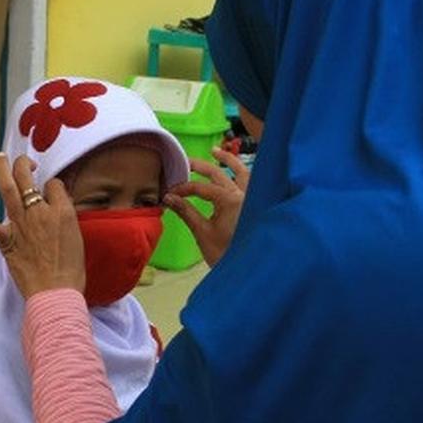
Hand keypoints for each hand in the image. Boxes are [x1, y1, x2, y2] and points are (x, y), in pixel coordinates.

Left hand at [0, 153, 85, 297]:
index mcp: (62, 212)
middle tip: (25, 162)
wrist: (56, 292)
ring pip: (9, 189)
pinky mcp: (6, 240)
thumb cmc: (71, 270)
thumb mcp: (78, 237)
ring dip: (3, 169)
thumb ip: (65, 217)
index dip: (52, 187)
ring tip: (1, 157)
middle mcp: (39, 212)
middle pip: (28, 178)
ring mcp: (20, 224)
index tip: (52, 195)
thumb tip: (56, 207)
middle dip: (25, 164)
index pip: (54, 185)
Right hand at [163, 149, 249, 266]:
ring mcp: (252, 199)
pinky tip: (235, 172)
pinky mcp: (254, 206)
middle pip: (218, 173)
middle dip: (200, 166)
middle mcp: (244, 194)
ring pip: (241, 172)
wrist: (247, 270)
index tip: (169, 193)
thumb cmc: (224, 254)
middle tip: (185, 162)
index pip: (201, 187)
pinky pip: (250, 183)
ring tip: (215, 151)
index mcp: (230, 200)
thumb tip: (168, 197)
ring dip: (228, 161)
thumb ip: (186, 211)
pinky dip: (242, 174)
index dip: (183, 188)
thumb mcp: (202, 231)